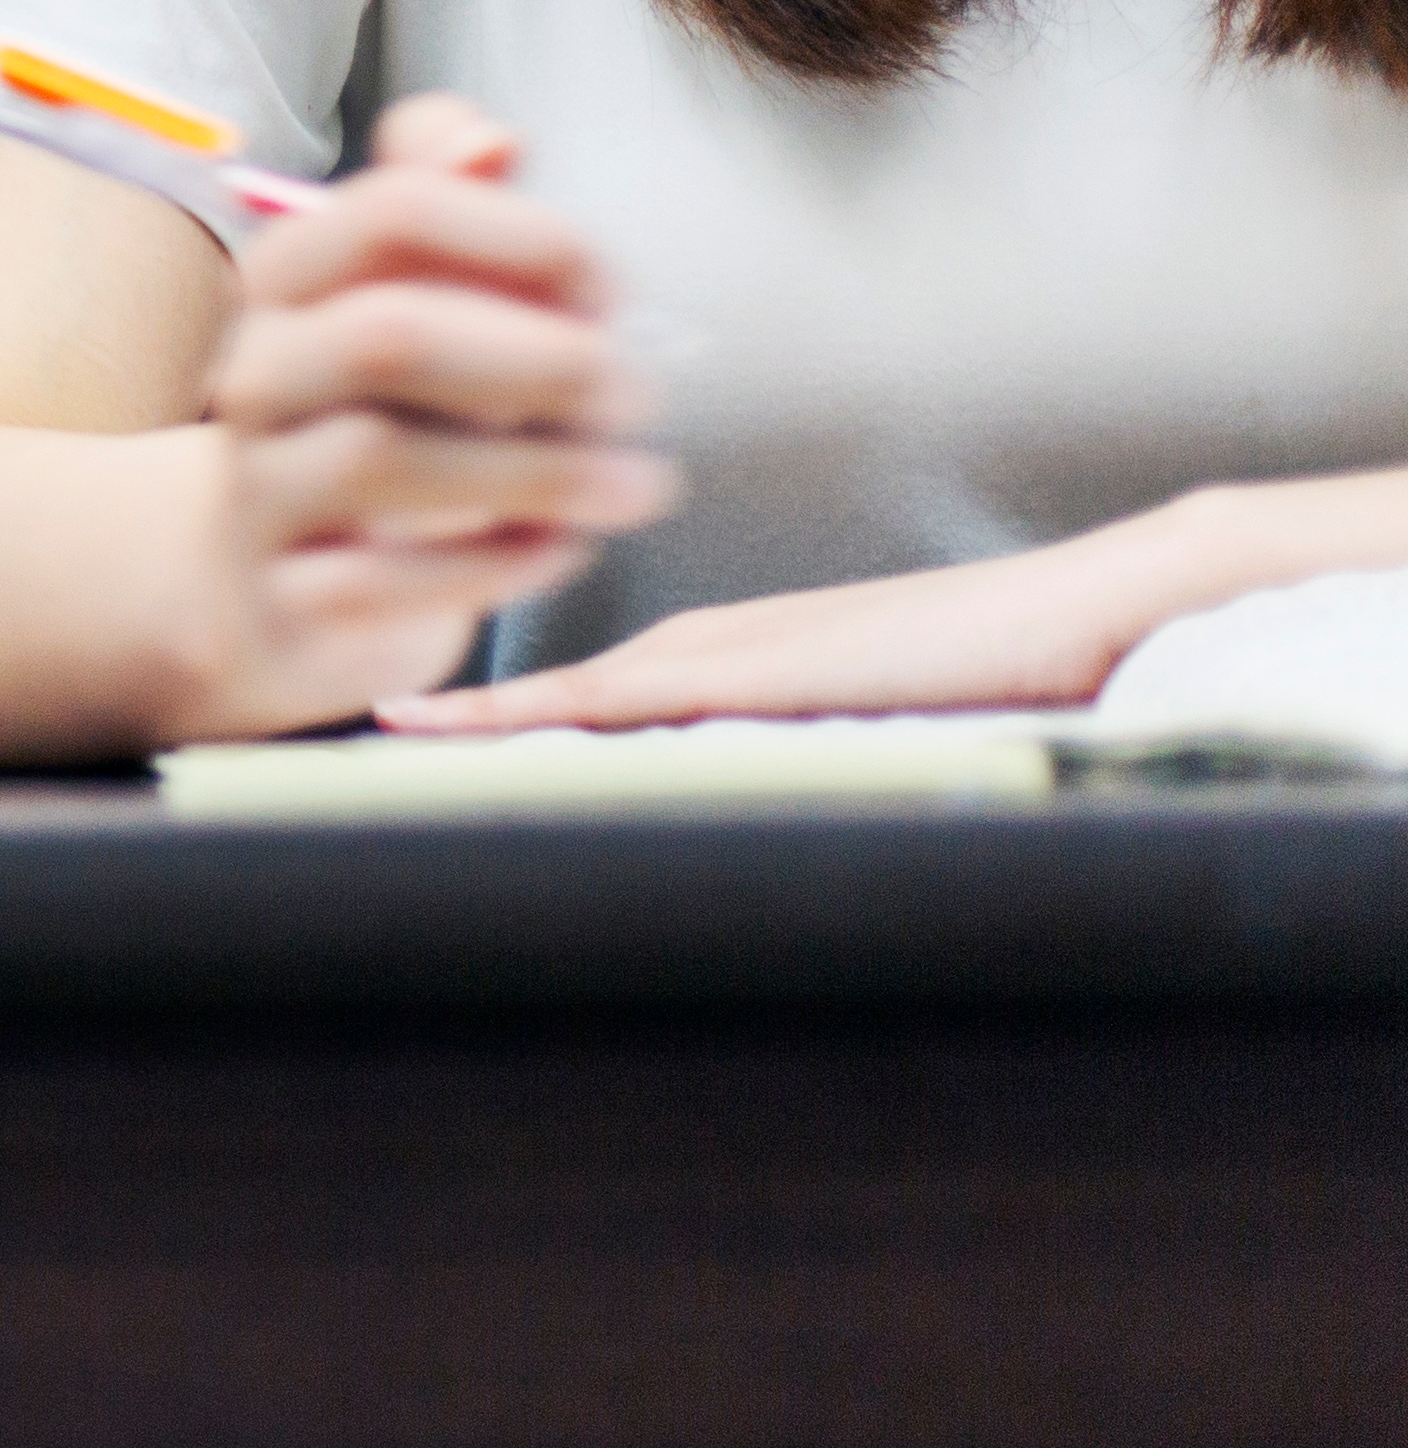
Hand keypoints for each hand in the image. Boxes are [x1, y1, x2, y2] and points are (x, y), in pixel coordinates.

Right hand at [185, 93, 678, 736]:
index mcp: (287, 277)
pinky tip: (565, 548)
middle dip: (537, 359)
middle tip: (636, 393)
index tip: (609, 286)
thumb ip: (449, 204)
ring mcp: (255, 485)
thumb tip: (493, 141)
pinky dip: (495, 562)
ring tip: (639, 484)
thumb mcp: (406, 302)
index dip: (520, 236)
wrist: (250, 572)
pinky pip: (386, 579)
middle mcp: (254, 371)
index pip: (393, 211)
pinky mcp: (281, 594)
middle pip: (386, 333)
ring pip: (384, 457)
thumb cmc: (373, 414)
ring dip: (538, 470)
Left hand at [387, 510, 1223, 734]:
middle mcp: (710, 647)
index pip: (586, 692)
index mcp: (731, 659)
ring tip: (372, 732)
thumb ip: (806, 756)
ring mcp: (726, 652)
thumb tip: (751, 830)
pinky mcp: (754, 673)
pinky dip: (534, 712)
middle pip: (555, 688)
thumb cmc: (1008, 674)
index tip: (407, 733)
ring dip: (474, 713)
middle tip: (357, 730)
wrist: (1091, 616)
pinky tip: (463, 727)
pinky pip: (617, 697)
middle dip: (460, 712)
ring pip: (567, 689)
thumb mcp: (880, 727)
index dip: (495, 713)